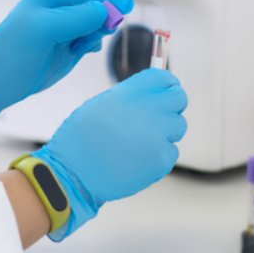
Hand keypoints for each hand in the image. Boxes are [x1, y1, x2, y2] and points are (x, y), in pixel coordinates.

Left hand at [0, 0, 132, 114]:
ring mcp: (65, 28)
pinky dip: (91, 44)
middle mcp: (60, 9)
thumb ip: (77, 17)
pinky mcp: (68, 47)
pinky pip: (91, 40)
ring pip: (96, 24)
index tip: (125, 4)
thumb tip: (105, 10)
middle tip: (106, 28)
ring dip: (96, 32)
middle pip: (95, 5)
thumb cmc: (14, 49)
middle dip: (103, 16)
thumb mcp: (45, 28)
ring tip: (82, 45)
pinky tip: (81, 50)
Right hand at [33, 68, 187, 239]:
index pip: (164, 78)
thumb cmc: (81, 139)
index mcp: (129, 94)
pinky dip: (159, 155)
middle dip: (172, 105)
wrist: (74, 174)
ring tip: (141, 141)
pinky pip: (171, 151)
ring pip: (178, 126)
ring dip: (166, 132)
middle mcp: (147, 110)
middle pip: (179, 98)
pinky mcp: (161, 159)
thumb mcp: (100, 105)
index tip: (165, 90)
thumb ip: (129, 97)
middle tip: (159, 116)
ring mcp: (157, 135)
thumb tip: (152, 94)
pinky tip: (138, 159)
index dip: (167, 84)